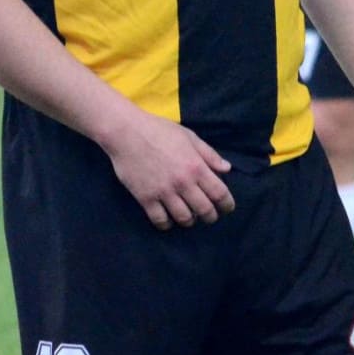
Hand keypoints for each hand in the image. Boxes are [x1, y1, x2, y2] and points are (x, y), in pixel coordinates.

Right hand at [100, 111, 235, 230]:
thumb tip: (227, 169)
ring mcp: (164, 192)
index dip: (227, 205)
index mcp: (196, 166)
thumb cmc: (159, 130)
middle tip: (209, 216)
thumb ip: (209, 154)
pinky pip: (160, 220)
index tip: (227, 208)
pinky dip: (167, 224)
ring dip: (190, 221)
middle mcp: (183, 182)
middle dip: (211, 217)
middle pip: (204, 210)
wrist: (126, 132)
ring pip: (184, 218)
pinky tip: (168, 218)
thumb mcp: (189, 137)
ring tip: (189, 217)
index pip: (219, 193)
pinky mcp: (146, 198)